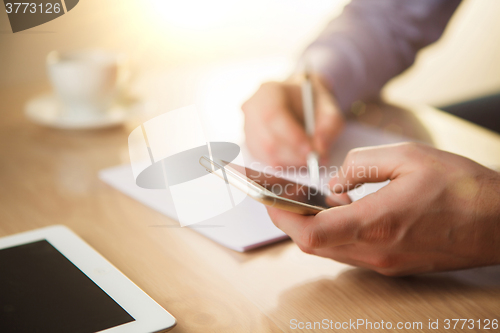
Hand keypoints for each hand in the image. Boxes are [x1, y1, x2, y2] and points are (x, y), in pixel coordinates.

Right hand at [241, 76, 343, 166]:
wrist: (300, 101)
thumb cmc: (313, 102)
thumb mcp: (329, 106)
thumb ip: (330, 125)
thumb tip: (321, 149)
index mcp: (268, 91)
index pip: (272, 116)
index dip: (292, 137)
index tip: (312, 151)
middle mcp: (252, 109)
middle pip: (267, 139)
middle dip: (294, 155)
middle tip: (315, 161)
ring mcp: (247, 128)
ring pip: (265, 154)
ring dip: (290, 162)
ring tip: (309, 160)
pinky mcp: (250, 144)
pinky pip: (264, 161)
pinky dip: (284, 165)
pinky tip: (298, 160)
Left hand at [267, 143, 499, 275]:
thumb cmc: (462, 187)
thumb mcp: (408, 157)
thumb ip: (360, 166)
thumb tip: (335, 182)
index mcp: (376, 225)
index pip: (311, 234)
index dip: (282, 217)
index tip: (268, 198)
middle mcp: (376, 253)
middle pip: (313, 246)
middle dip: (290, 220)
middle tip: (283, 196)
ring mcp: (385, 264)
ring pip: (330, 250)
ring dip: (312, 226)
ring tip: (312, 199)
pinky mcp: (393, 265)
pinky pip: (350, 252)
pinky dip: (335, 232)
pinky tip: (342, 209)